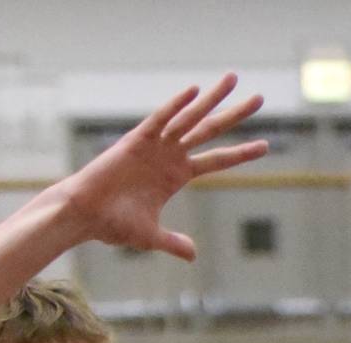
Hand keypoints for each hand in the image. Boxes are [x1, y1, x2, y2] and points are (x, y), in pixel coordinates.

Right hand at [60, 77, 267, 259]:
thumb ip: (174, 242)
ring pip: (190, 118)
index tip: (265, 146)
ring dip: (211, 99)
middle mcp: (170, 155)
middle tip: (260, 100)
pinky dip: (176, 106)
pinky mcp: (136, 141)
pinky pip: (159, 119)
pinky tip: (193, 92)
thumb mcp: (151, 237)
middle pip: (210, 131)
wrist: (85, 215)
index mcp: (176, 175)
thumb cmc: (114, 225)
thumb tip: (193, 255)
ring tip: (233, 80)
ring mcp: (155, 145)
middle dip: (235, 115)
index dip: (240, 154)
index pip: (216, 160)